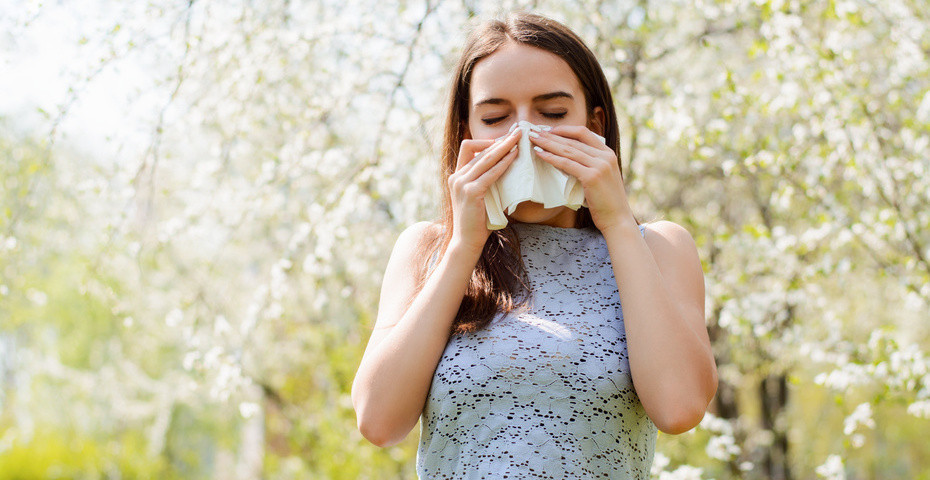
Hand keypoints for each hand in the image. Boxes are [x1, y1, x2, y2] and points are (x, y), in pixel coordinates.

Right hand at [447, 128, 521, 254]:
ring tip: (519, 139)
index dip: (487, 140)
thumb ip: (489, 181)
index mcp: (456, 176)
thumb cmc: (478, 222)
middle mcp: (456, 176)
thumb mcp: (482, 196)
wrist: (467, 241)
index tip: (505, 139)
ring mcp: (461, 183)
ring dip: (504, 147)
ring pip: (485, 157)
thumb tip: (509, 167)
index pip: (468, 147)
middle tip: (518, 131)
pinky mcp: (471, 192)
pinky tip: (514, 158)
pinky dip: (503, 163)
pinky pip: (491, 173)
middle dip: (500, 139)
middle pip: (478, 148)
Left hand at [528, 126, 635, 231]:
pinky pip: (567, 163)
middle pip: (573, 140)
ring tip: (533, 139)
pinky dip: (551, 157)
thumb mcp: (600, 177)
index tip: (549, 131)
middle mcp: (605, 156)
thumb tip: (563, 160)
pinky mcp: (592, 177)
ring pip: (568, 150)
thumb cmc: (606, 202)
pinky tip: (540, 153)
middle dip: (551, 135)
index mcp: (608, 153)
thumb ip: (587, 166)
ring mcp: (599, 165)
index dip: (564, 130)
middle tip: (534, 131)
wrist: (617, 219)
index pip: (583, 133)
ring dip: (548, 143)